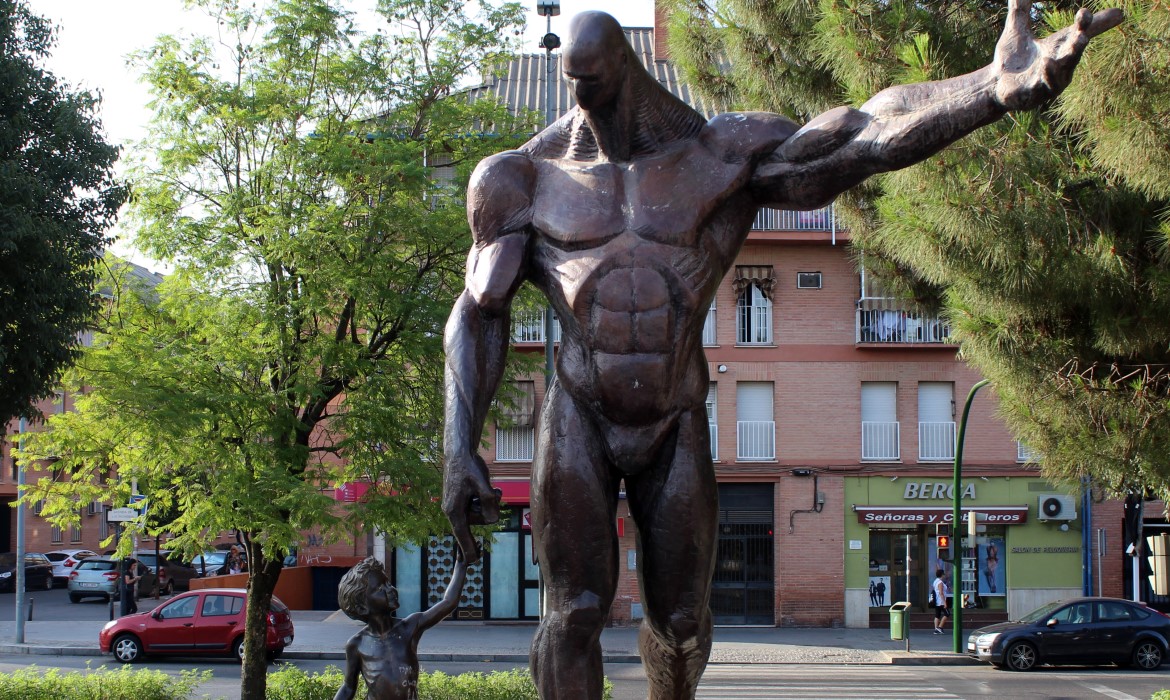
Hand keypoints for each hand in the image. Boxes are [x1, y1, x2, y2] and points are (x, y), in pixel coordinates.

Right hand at [441, 453, 499, 563]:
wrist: (459, 452)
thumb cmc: (469, 467)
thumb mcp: (482, 484)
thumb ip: (488, 503)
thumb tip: (493, 521)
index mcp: (454, 510)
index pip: (463, 535)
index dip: (469, 549)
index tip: (473, 562)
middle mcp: (453, 510)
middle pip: (479, 521)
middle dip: (489, 510)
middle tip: (492, 492)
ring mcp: (457, 506)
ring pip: (480, 514)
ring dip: (488, 502)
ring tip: (490, 488)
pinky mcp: (461, 500)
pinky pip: (478, 507)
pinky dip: (486, 499)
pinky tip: (490, 488)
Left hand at [993, 0, 1120, 110]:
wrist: (993, 84)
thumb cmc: (1011, 59)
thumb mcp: (1016, 31)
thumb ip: (1020, 10)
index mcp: (1057, 49)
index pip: (1075, 34)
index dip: (1084, 24)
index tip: (1084, 11)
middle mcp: (1058, 67)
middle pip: (1072, 56)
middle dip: (1077, 46)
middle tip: (1082, 34)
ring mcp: (1046, 84)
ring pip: (1060, 76)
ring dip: (1061, 66)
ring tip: (1058, 53)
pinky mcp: (1031, 96)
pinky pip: (1041, 89)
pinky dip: (1045, 78)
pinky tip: (1045, 64)